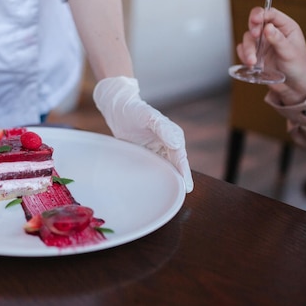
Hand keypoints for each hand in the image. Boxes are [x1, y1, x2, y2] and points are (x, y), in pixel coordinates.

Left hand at [93, 76, 193, 192]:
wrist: (118, 109)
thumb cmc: (135, 110)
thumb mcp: (148, 116)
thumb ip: (163, 128)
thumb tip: (176, 143)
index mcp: (173, 135)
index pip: (180, 157)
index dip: (184, 172)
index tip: (187, 186)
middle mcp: (168, 144)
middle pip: (175, 165)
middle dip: (179, 180)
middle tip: (180, 196)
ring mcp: (158, 150)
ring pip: (165, 168)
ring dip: (167, 180)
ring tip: (169, 196)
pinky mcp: (147, 153)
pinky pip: (153, 167)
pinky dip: (155, 176)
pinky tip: (153, 187)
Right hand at [237, 7, 305, 104]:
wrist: (294, 88)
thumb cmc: (298, 68)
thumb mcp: (290, 53)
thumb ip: (278, 40)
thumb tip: (268, 27)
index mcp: (285, 27)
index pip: (270, 14)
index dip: (261, 14)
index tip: (255, 20)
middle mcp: (272, 33)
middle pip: (255, 23)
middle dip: (252, 30)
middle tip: (254, 36)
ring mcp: (262, 43)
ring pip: (248, 38)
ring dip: (248, 49)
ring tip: (253, 62)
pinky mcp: (255, 54)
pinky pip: (242, 50)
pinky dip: (243, 56)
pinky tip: (252, 65)